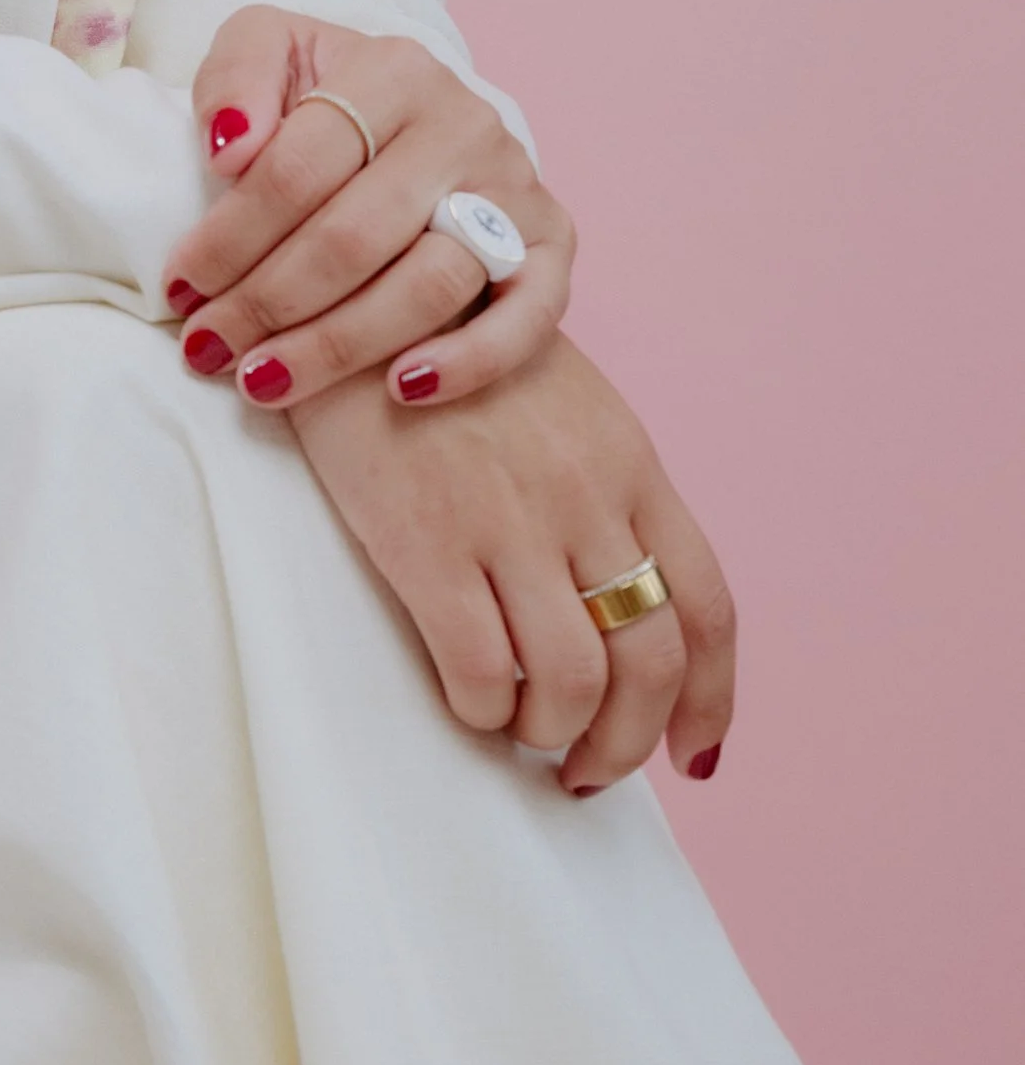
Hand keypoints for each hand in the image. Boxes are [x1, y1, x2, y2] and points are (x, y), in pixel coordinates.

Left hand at [161, 7, 571, 411]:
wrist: (418, 122)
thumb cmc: (328, 102)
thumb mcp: (271, 52)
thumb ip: (236, 76)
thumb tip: (232, 150)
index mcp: (392, 71)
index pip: (296, 169)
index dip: (228, 237)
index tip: (179, 289)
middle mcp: (463, 124)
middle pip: (354, 236)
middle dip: (267, 303)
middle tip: (209, 349)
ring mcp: (514, 188)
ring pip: (429, 284)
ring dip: (338, 345)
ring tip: (264, 380)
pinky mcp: (552, 246)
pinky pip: (528, 316)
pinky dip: (470, 360)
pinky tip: (402, 390)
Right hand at [290, 334, 735, 791]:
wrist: (354, 295)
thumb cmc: (450, 355)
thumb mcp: (564, 405)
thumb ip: (604, 493)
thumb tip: (624, 602)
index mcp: (630, 464)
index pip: (707, 608)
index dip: (709, 699)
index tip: (693, 752)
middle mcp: (586, 498)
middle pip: (648, 663)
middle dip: (628, 742)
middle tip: (589, 768)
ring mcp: (508, 521)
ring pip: (570, 682)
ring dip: (551, 731)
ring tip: (521, 730)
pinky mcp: (426, 541)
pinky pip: (479, 670)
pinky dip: (482, 710)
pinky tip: (467, 700)